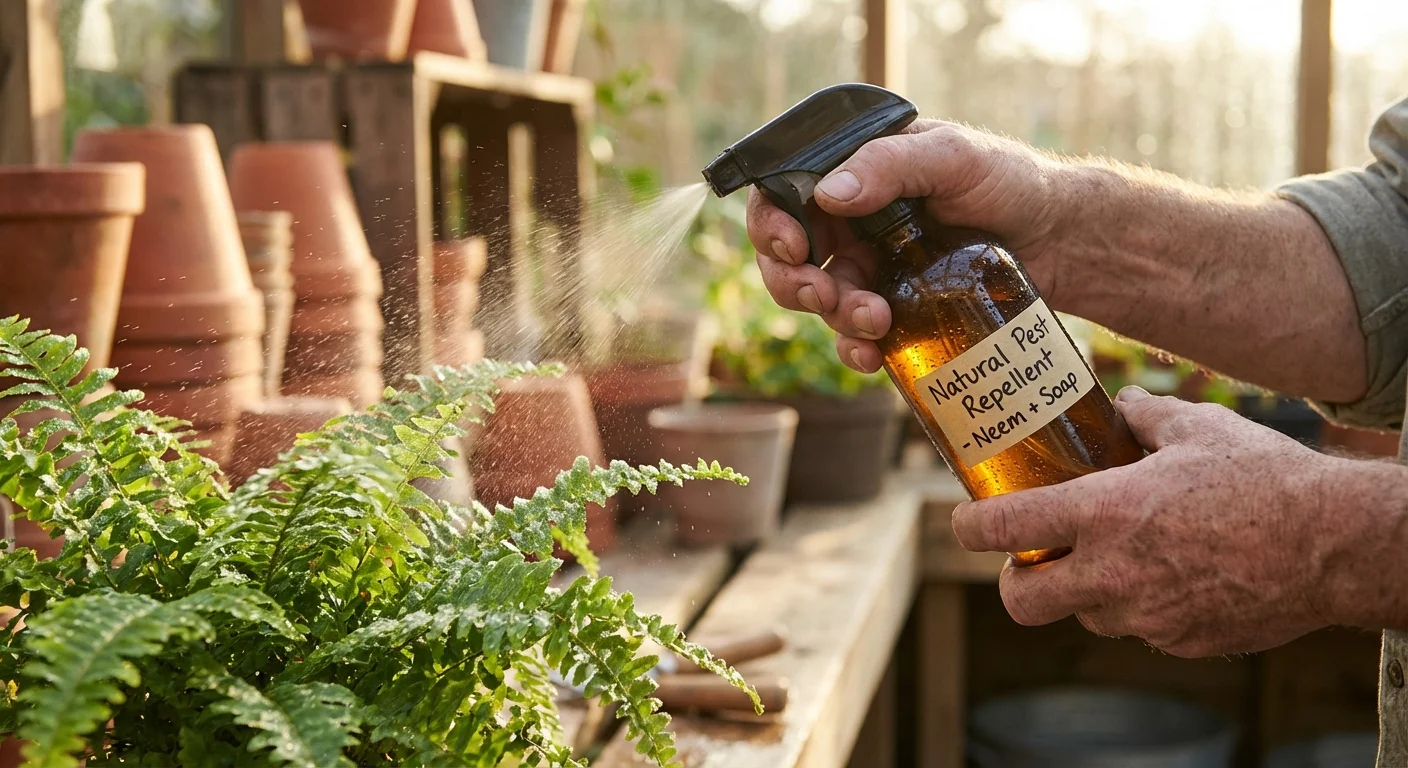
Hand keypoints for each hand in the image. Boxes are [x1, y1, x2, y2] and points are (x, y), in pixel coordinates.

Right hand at [746, 120, 1067, 372]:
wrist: (1062, 238)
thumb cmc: (1010, 180)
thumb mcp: (953, 157)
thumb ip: (890, 165)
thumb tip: (829, 195)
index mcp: (855, 173)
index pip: (784, 194)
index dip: (772, 224)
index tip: (795, 249)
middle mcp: (853, 222)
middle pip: (790, 258)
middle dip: (794, 283)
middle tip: (822, 296)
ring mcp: (873, 268)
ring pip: (823, 300)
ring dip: (835, 317)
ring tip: (874, 322)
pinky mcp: (896, 308)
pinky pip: (857, 336)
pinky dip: (855, 350)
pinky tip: (871, 357)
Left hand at [950, 387, 1379, 657]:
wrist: (1337, 543)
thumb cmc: (1266, 478)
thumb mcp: (1197, 427)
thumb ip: (1143, 416)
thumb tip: (1118, 405)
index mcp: (1105, 513)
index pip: (1002, 529)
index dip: (969, 527)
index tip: (967, 520)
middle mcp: (1115, 573)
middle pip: (1022, 602)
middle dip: (1015, 582)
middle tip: (1031, 556)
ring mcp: (1147, 616)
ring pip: (1083, 616)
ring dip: (1085, 590)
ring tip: (1118, 554)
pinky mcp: (1181, 642)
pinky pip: (1138, 628)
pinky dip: (1139, 605)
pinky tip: (1172, 572)